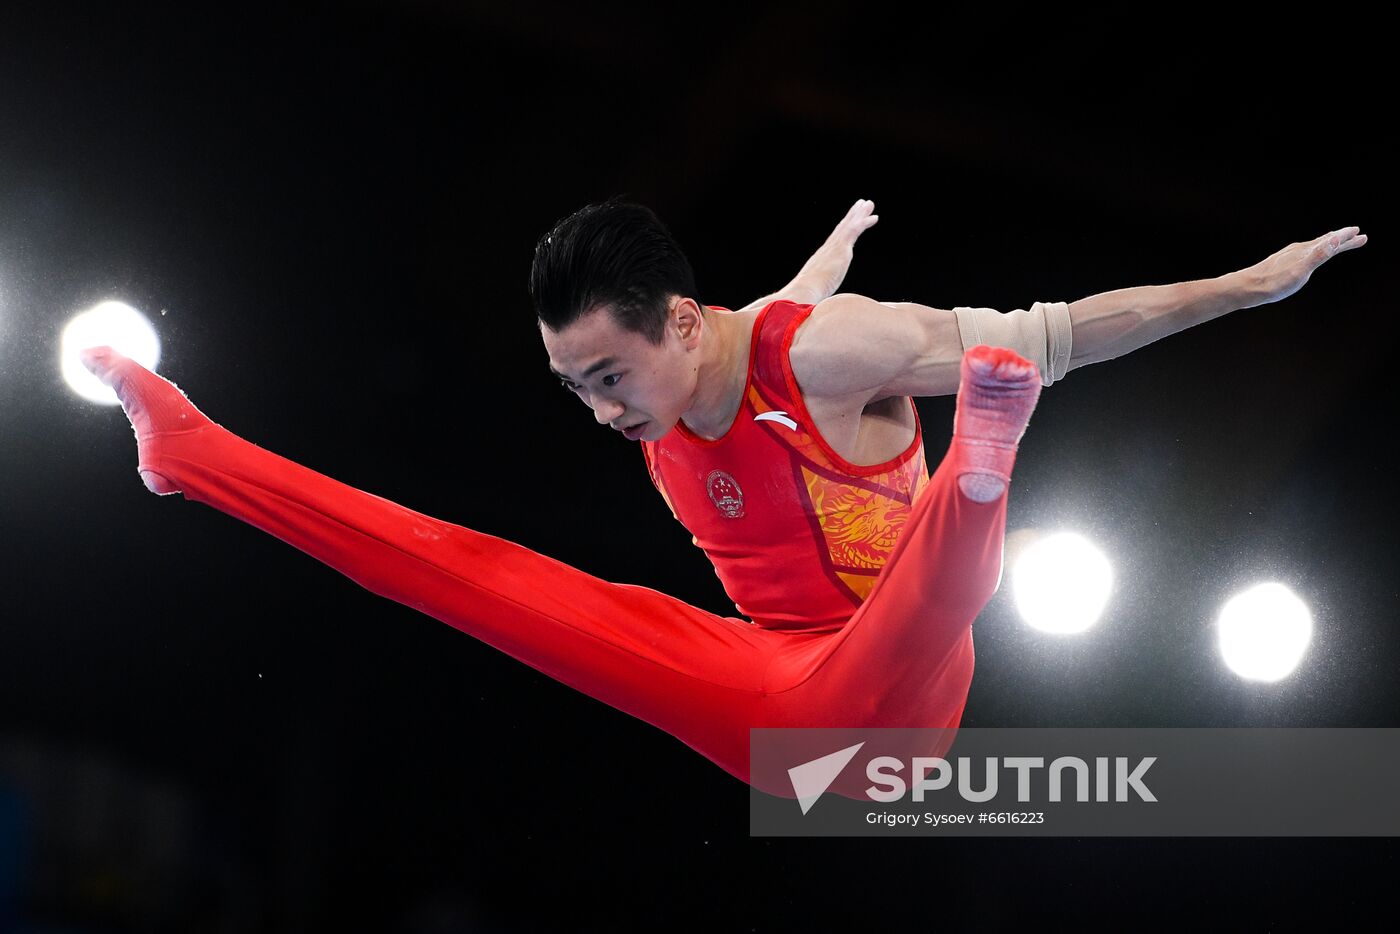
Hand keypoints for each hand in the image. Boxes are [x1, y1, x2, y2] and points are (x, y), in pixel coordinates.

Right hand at [781, 198, 879, 304]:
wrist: (803, 292)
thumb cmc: (805, 298)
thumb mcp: (813, 296)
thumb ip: (816, 298)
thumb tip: (814, 312)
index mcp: (821, 260)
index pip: (834, 242)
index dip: (842, 231)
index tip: (848, 222)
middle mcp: (827, 250)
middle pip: (841, 229)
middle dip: (851, 216)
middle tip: (861, 205)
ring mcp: (833, 248)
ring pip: (848, 226)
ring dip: (859, 214)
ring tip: (868, 204)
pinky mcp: (841, 249)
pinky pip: (854, 231)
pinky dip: (863, 223)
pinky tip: (873, 218)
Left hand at [1247, 226, 1366, 304]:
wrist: (1245, 288)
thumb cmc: (1273, 283)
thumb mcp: (1301, 271)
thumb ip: (1319, 255)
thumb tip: (1335, 238)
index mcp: (1305, 251)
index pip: (1331, 241)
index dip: (1346, 238)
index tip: (1360, 233)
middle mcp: (1297, 250)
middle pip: (1324, 242)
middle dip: (1341, 239)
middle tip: (1357, 235)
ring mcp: (1288, 256)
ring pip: (1314, 247)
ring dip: (1328, 244)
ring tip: (1336, 243)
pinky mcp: (1280, 263)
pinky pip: (1303, 254)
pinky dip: (1314, 252)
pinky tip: (1308, 257)